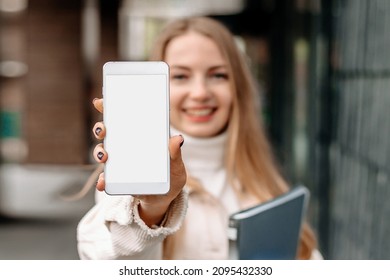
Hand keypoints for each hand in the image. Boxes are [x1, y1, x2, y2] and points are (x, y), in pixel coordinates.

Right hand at [92, 98, 186, 226]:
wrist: (164, 199)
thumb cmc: (172, 178)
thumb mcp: (176, 167)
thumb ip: (175, 154)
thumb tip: (178, 139)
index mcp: (142, 137)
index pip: (125, 118)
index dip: (111, 108)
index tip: (101, 101)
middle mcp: (128, 146)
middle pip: (109, 132)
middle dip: (101, 128)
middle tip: (103, 131)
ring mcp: (120, 161)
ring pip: (103, 151)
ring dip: (99, 151)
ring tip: (104, 157)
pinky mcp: (117, 178)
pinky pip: (105, 177)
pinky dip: (102, 180)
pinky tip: (102, 183)